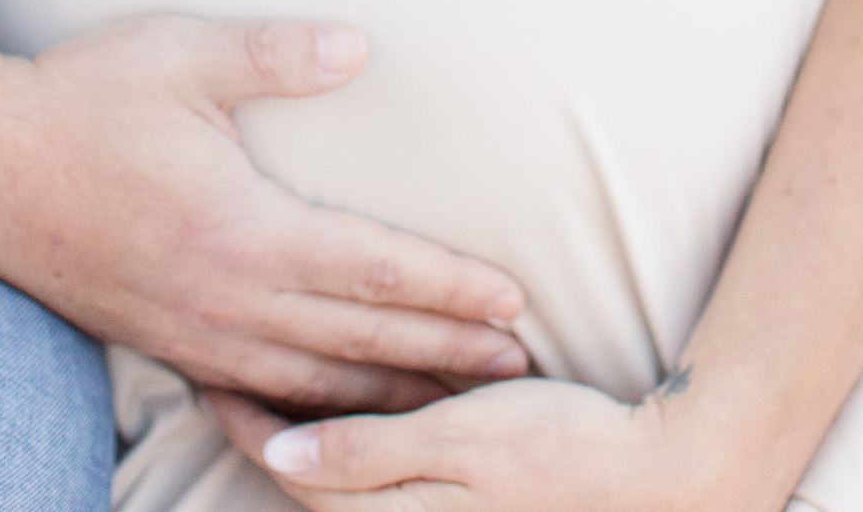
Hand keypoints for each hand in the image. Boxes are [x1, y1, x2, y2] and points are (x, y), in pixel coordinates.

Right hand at [0, 13, 530, 413]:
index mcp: (242, 230)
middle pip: (358, 339)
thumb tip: (359, 47)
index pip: (371, 268)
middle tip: (518, 366)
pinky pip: (250, 395)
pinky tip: (328, 422)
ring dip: (389, 391)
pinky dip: (305, 413)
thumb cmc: (80, 98)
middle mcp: (224, 298)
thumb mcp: (179, 54)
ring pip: (313, 381)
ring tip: (453, 398)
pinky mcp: (161, 343)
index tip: (513, 300)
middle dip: (443, 353)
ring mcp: (190, 333)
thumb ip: (273, 52)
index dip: (447, 287)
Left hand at [208, 375, 741, 510]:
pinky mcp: (460, 503)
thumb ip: (366, 453)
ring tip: (269, 380)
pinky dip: (353, 446)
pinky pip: (384, 482)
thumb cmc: (558, 449)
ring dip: (306, 434)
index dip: (247, 423)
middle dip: (266, 426)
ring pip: (343, 484)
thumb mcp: (457, 441)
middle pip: (309, 483)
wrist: (652, 477)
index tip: (210, 371)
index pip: (291, 474)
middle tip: (224, 364)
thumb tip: (279, 461)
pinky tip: (346, 410)